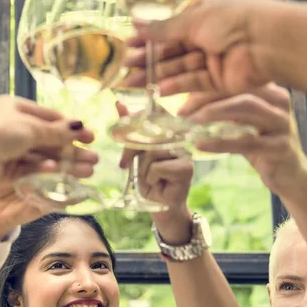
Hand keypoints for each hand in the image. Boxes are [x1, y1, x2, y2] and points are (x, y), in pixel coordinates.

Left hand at [0, 95, 97, 240]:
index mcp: (16, 109)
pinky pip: (32, 169)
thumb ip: (57, 131)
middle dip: (72, 149)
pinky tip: (61, 172)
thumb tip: (80, 125)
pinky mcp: (8, 170)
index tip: (90, 137)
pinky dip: (46, 170)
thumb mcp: (32, 128)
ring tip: (88, 171)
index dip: (70, 127)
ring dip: (65, 163)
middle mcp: (14, 128)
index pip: (50, 118)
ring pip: (44, 156)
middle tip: (94, 158)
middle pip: (49, 139)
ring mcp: (11, 150)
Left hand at [116, 102, 193, 242]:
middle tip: (124, 163)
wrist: (158, 204)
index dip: (140, 116)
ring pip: (152, 151)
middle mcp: (180, 137)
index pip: (158, 111)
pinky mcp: (186, 168)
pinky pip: (157, 167)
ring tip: (147, 177)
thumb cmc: (148, 176)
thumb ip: (130, 127)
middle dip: (131, 148)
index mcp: (170, 130)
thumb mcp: (135, 150)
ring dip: (142, 168)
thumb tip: (119, 103)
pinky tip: (157, 183)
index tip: (125, 130)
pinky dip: (150, 177)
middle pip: (150, 131)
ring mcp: (186, 152)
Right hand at [123, 0, 283, 96]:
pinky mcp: (220, 81)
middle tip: (126, 67)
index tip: (129, 46)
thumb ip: (164, 28)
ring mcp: (213, 60)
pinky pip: (194, 83)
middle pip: (172, 51)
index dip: (149, 38)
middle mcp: (208, 37)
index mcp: (203, 16)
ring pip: (179, 68)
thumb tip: (137, 24)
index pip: (170, 29)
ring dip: (156, 75)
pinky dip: (176, 86)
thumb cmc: (233, 20)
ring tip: (131, 82)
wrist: (269, 42)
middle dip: (148, 59)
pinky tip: (157, 90)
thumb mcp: (193, 19)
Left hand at [178, 84, 306, 195]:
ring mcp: (283, 122)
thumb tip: (184, 103)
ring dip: (213, 114)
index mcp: (268, 88)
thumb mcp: (240, 122)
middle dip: (206, 97)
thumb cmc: (259, 143)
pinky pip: (247, 141)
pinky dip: (221, 143)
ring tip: (190, 123)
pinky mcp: (282, 147)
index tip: (177, 95)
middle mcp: (279, 100)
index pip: (232, 78)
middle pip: (238, 88)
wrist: (289, 174)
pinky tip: (201, 145)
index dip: (203, 84)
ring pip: (245, 107)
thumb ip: (221, 108)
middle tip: (181, 111)